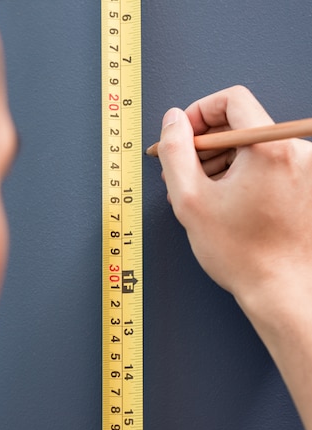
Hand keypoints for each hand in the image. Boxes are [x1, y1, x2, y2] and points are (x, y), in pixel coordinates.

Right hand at [158, 86, 311, 314]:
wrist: (279, 289)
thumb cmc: (239, 252)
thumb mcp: (190, 199)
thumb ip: (176, 151)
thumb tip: (174, 121)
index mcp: (269, 147)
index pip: (231, 99)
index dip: (199, 113)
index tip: (182, 137)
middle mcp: (295, 150)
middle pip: (242, 123)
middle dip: (205, 143)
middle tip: (181, 170)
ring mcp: (304, 168)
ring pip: (252, 147)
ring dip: (221, 162)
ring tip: (198, 192)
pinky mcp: (305, 184)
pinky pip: (267, 164)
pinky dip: (241, 174)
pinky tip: (222, 199)